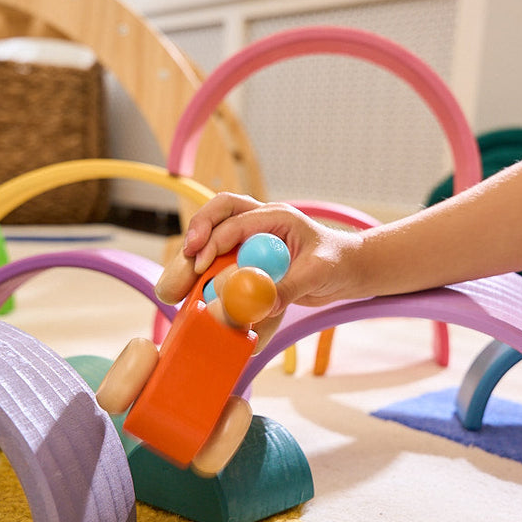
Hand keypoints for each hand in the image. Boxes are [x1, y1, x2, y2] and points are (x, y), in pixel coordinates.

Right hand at [159, 193, 366, 312]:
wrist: (346, 270)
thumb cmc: (337, 263)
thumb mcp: (318, 273)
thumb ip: (289, 286)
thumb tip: (260, 305)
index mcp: (274, 216)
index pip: (234, 219)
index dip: (213, 240)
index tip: (201, 264)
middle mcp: (257, 225)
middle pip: (213, 222)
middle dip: (192, 243)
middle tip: (179, 269)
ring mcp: (249, 242)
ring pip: (210, 243)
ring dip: (193, 262)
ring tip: (174, 290)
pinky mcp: (246, 260)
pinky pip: (220, 266)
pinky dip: (208, 281)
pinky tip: (196, 298)